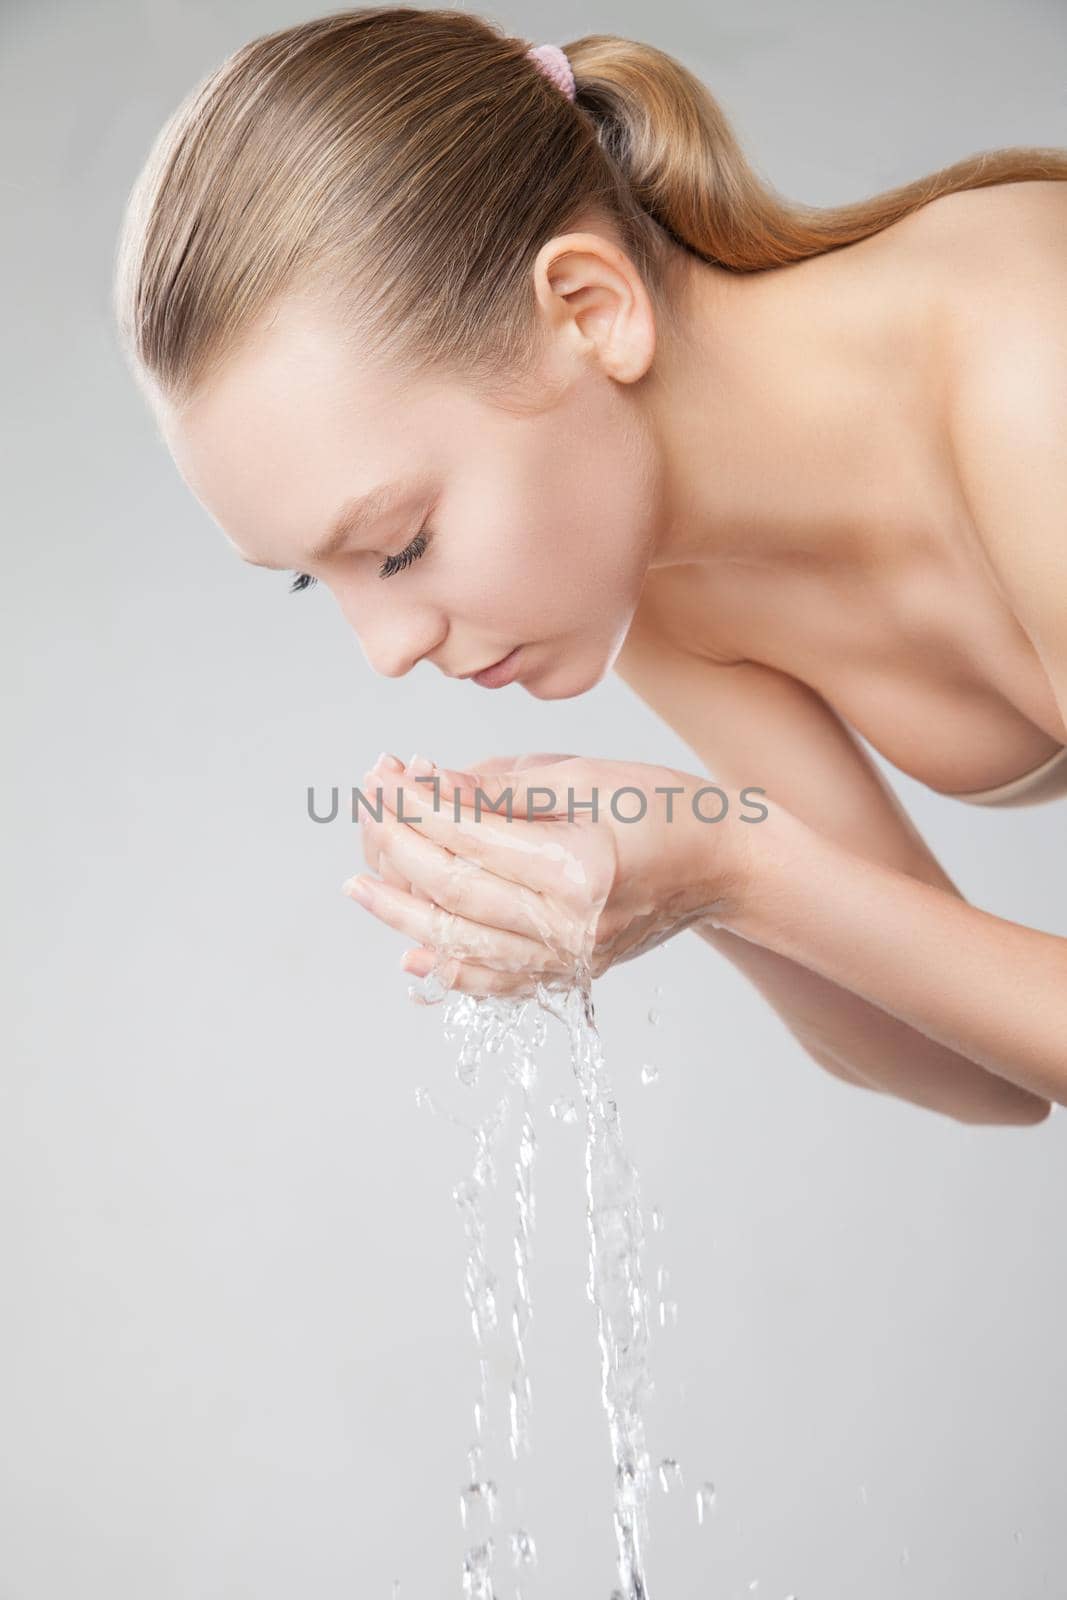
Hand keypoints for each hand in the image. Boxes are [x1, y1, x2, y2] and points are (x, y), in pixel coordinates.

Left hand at [348, 751, 753, 997]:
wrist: (726, 864)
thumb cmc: (662, 806)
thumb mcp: (585, 775)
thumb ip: (500, 786)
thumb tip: (422, 782)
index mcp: (580, 865)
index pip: (470, 835)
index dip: (415, 803)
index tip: (382, 772)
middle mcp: (572, 925)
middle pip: (455, 892)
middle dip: (397, 845)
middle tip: (366, 805)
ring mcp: (571, 959)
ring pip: (463, 945)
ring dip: (402, 914)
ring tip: (359, 886)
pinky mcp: (571, 975)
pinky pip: (498, 984)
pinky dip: (451, 973)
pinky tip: (410, 958)